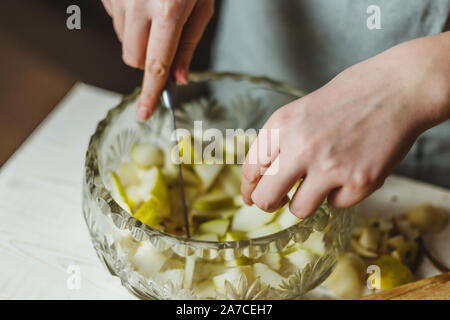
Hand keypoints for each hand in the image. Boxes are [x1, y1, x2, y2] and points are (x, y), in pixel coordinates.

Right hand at [101, 0, 213, 119]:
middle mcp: (139, 5)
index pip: (156, 65)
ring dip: (138, 39)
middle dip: (147, 60)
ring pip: (123, 42)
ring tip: (154, 12)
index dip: (151, 93)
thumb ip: (189, 43)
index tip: (144, 113)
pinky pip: (115, 21)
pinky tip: (143, 3)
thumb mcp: (202, 6)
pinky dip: (128, 21)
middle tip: (163, 40)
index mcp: (168, 10)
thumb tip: (179, 77)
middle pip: (133, 58)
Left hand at [241, 32, 449, 217]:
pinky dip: (340, 193)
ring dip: (307, 200)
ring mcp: (330, 167)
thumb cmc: (348, 97)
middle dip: (269, 203)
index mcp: (282, 126)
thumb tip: (259, 178)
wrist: (397, 88)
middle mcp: (301, 147)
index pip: (250, 170)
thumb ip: (278, 143)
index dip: (249, 188)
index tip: (252, 195)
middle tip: (279, 200)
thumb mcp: (299, 111)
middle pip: (265, 199)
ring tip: (322, 180)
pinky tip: (350, 171)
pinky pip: (335, 204)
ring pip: (299, 210)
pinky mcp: (359, 182)